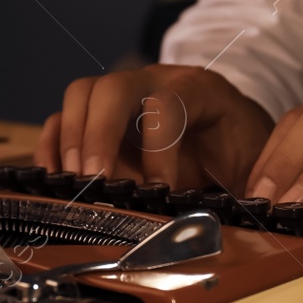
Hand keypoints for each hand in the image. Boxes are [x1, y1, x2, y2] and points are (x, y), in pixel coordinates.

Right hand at [36, 64, 274, 191]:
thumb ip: (231, 187)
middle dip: (99, 135)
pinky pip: (66, 116)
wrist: (237, 133)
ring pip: (83, 94)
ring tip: (72, 180)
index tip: (159, 190)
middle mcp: (157, 82)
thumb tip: (211, 220)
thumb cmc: (241, 149)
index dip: (159, 149)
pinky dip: (54, 144)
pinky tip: (54, 176)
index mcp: (200, 90)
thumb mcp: (248, 166)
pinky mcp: (103, 115)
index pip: (168, 105)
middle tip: (94, 180)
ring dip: (71, 138)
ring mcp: (125, 94)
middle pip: (114, 88)